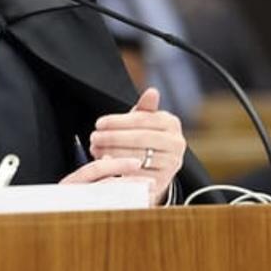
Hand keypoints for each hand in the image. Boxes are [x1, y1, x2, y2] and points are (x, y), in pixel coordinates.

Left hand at [88, 87, 185, 204]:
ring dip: (113, 153)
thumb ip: (145, 107)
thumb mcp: (143, 121)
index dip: (118, 121)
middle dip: (113, 137)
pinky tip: (106, 163)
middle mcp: (176, 143)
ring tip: (95, 149)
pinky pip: (138, 174)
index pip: (142, 119)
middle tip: (94, 137)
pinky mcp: (164, 179)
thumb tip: (152, 91)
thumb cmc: (144, 137)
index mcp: (171, 123)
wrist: (154, 167)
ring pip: (138, 156)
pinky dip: (119, 168)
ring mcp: (172, 162)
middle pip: (140, 138)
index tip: (99, 123)